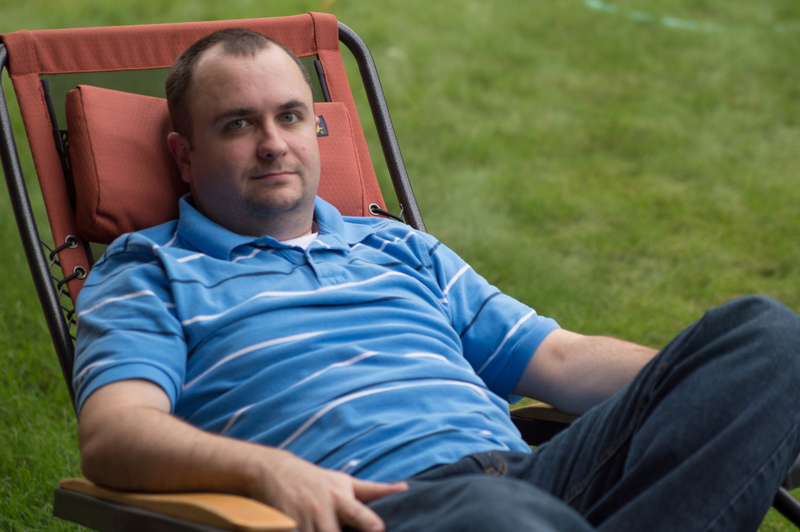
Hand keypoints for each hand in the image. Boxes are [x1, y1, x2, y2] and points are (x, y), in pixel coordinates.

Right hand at [252, 450, 407, 531]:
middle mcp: (322, 511)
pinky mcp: (286, 528)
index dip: (369, 524)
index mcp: (341, 499)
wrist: (277, 472)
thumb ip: (375, 490)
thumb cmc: (318, 480)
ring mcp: (303, 522)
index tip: (379, 529)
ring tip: (327, 531)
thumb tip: (405, 489)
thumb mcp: (345, 482)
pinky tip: (310, 531)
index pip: (359, 514)